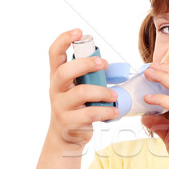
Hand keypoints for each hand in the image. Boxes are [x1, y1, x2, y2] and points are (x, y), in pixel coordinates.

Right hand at [48, 29, 118, 149]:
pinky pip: (90, 113)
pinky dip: (106, 111)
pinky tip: (115, 111)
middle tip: (102, 64)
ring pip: (81, 93)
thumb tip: (110, 66)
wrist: (66, 136)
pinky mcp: (69, 122)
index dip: (64, 40)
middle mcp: (56, 89)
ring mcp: (60, 106)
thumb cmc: (76, 107)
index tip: (79, 32)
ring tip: (114, 95)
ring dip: (102, 91)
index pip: (54, 54)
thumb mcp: (79, 88)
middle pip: (65, 71)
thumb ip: (90, 76)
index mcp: (57, 76)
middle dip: (85, 64)